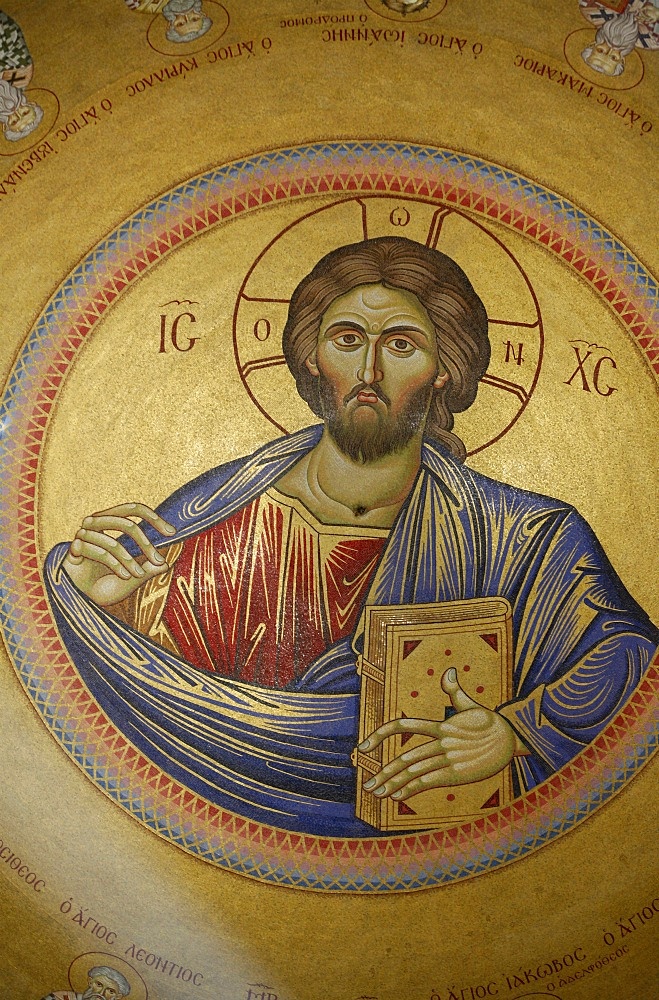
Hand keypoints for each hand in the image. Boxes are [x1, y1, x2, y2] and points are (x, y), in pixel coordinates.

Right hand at [63, 503, 175, 606]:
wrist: (80, 600)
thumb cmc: (104, 585)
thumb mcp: (133, 578)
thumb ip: (148, 569)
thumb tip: (166, 563)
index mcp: (110, 522)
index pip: (133, 509)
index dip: (153, 517)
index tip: (172, 532)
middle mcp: (95, 524)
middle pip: (125, 523)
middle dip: (145, 544)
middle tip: (159, 561)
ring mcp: (82, 536)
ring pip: (113, 542)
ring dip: (130, 561)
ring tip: (138, 576)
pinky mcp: (74, 549)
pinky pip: (99, 553)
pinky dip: (116, 566)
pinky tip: (124, 576)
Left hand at [358, 667, 521, 800]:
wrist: (514, 739)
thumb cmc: (492, 723)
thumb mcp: (471, 705)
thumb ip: (455, 691)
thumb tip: (449, 670)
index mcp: (440, 726)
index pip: (402, 726)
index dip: (379, 735)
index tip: (363, 747)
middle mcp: (441, 742)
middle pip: (404, 758)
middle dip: (383, 773)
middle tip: (367, 785)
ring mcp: (448, 759)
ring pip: (413, 772)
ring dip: (393, 784)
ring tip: (377, 793)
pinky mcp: (457, 774)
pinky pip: (428, 783)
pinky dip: (410, 790)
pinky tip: (397, 797)